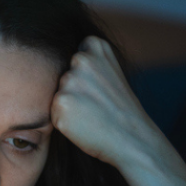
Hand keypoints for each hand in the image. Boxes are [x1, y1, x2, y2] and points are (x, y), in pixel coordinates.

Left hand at [51, 36, 162, 168]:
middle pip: (62, 76)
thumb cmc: (120, 108)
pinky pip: (52, 111)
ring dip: (68, 105)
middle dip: (74, 91)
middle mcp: (81, 59)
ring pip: (56, 93)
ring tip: (91, 113)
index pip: (73, 56)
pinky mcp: (61, 101)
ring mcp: (71, 80)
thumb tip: (63, 55)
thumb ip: (92, 59)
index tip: (100, 87)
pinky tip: (83, 123)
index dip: (85, 75)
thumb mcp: (112, 71)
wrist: (133, 138)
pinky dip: (63, 120)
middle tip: (96, 104)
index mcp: (95, 46)